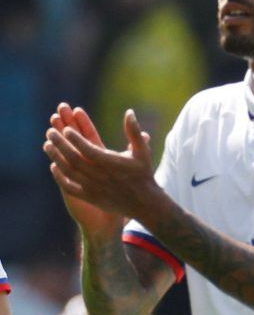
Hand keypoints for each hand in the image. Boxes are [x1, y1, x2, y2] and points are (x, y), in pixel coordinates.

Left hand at [43, 107, 160, 222]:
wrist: (144, 203)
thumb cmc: (143, 173)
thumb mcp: (142, 151)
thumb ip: (134, 131)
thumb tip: (129, 112)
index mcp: (112, 163)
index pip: (88, 149)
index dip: (76, 139)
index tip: (66, 129)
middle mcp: (101, 176)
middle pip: (75, 158)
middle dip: (60, 144)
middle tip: (50, 132)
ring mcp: (94, 188)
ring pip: (69, 171)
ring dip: (56, 157)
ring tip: (47, 145)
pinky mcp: (90, 197)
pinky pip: (70, 187)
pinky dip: (60, 177)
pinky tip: (54, 166)